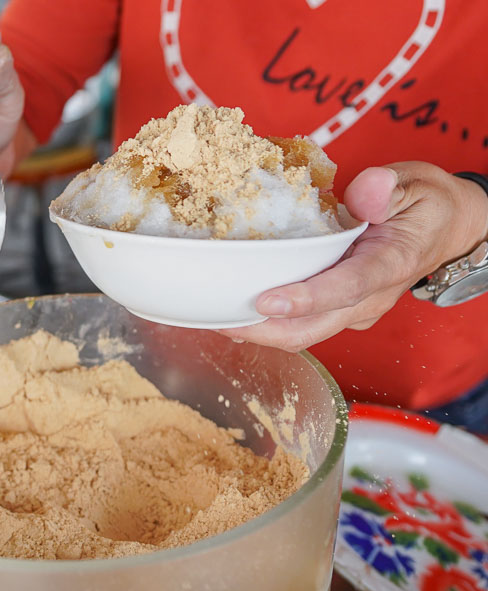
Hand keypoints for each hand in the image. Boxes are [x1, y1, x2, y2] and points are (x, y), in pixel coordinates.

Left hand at [220, 162, 487, 351]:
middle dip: (263, 330)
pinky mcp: (340, 312)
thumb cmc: (425, 205)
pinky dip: (267, 325)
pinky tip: (234, 313)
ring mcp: (354, 310)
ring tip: (214, 319)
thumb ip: (387, 187)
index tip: (265, 302)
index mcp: (390, 263)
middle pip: (314, 328)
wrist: (446, 230)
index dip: (305, 299)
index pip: (346, 288)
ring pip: (303, 336)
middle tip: (217, 320)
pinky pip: (301, 328)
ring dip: (259, 333)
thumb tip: (362, 193)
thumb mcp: (415, 184)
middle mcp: (371, 297)